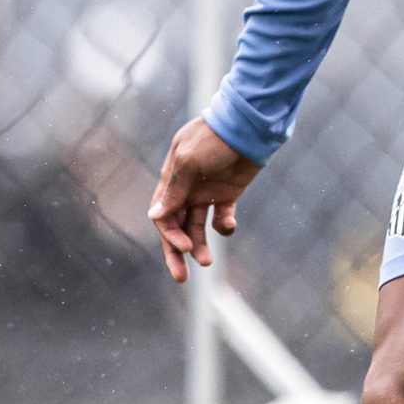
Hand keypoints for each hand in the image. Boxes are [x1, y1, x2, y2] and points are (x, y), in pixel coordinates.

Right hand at [149, 116, 262, 285]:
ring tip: (207, 263)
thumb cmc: (214, 138)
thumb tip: (154, 215)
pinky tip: (228, 224)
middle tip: (181, 278)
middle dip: (177, 252)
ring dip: (200, 246)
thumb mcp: (190, 162)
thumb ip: (174, 190)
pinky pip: (221, 218)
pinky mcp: (228, 195)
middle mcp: (186, 190)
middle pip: (176, 227)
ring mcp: (206, 193)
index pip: (162, 216)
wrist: (249, 125)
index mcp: (171, 180)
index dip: (169, 235)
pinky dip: (224, 227)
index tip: (184, 248)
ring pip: (197, 227)